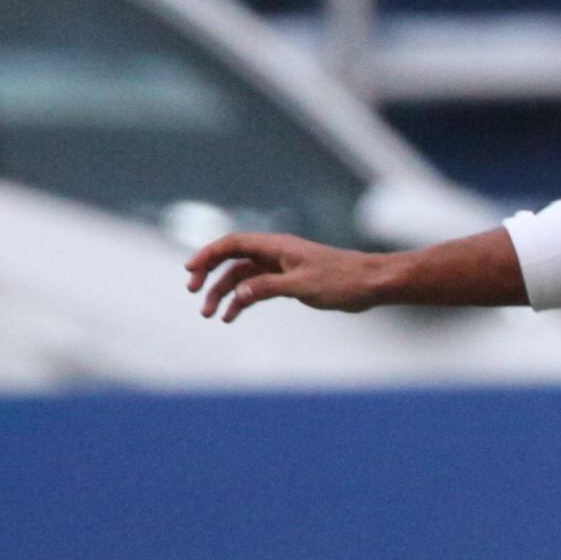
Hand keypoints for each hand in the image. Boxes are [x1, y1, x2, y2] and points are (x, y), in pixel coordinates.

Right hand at [184, 230, 381, 320]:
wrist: (370, 284)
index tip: (190, 270)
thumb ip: (269, 288)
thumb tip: (238, 293)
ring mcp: (281, 267)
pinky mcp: (289, 281)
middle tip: (194, 294)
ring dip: (224, 293)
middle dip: (210, 275)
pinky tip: (231, 316)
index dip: (209, 254)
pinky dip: (243, 300)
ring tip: (209, 314)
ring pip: (242, 276)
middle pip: (232, 259)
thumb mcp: (303, 286)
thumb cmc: (341, 280)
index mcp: (277, 246)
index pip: (234, 243)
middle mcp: (275, 253)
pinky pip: (257, 288)